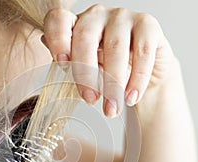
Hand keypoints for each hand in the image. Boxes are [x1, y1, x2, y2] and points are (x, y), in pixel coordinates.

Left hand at [43, 5, 175, 116]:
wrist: (140, 76)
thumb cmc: (107, 71)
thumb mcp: (86, 70)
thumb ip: (70, 61)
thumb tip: (49, 50)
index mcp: (75, 24)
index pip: (59, 20)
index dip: (57, 40)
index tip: (62, 65)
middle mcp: (97, 15)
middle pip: (85, 36)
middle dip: (86, 73)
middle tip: (90, 101)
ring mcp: (123, 17)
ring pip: (115, 47)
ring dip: (113, 83)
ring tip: (112, 109)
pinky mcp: (148, 25)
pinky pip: (142, 52)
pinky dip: (137, 79)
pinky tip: (131, 97)